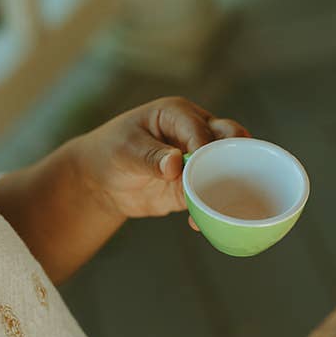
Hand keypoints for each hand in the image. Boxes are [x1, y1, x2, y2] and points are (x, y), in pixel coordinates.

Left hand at [72, 98, 249, 220]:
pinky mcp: (195, 184)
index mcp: (177, 114)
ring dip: (229, 184)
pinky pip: (210, 195)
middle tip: (228, 179)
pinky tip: (197, 222)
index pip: (200, 128)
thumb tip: (175, 163)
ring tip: (218, 206)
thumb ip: (150, 156)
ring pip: (228, 166)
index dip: (204, 148)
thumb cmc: (109, 152)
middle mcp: (194, 132)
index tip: (198, 168)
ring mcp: (198, 159)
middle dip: (235, 157)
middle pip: (229, 138)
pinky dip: (210, 208)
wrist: (101, 181)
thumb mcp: (124, 151)